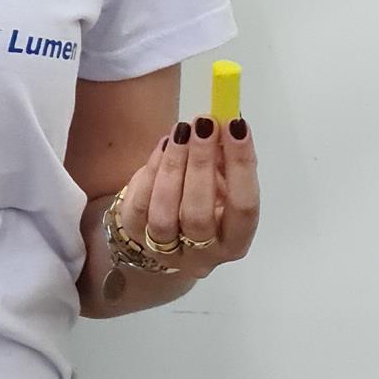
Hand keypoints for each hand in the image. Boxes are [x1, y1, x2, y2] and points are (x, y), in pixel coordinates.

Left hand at [100, 113, 261, 300]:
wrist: (168, 222)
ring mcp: (165, 250)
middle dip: (201, 164)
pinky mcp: (134, 236)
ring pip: (164, 214)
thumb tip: (226, 124)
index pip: (243, 208)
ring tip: (181, 132)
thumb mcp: (224, 182)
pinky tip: (164, 145)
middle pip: (199, 215)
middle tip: (204, 125)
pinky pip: (139, 205)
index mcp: (234, 241)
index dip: (241, 166)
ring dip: (173, 167)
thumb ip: (228, 159)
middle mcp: (202, 254)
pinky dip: (151, 171)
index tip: (235, 126)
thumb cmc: (205, 198)